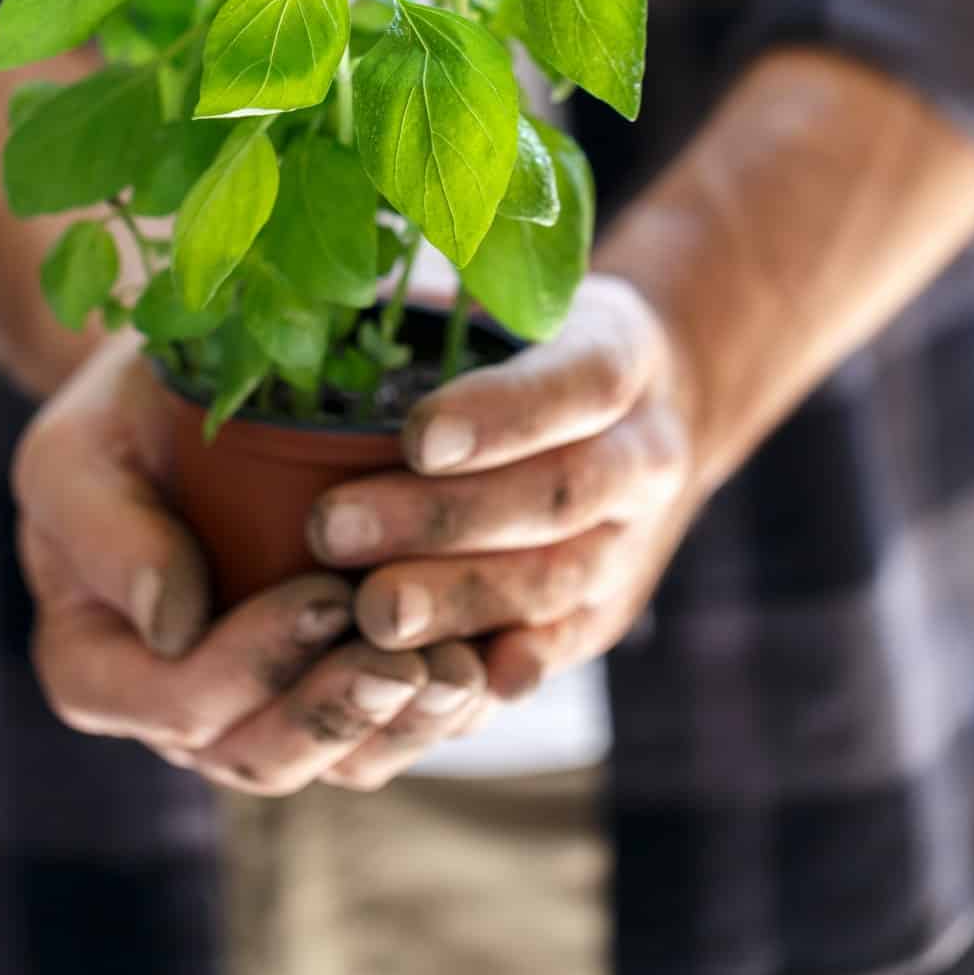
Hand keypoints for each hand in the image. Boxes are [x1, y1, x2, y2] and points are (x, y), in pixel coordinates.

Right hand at [13, 335, 488, 794]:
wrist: (179, 400)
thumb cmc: (117, 420)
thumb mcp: (78, 454)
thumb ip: (109, 533)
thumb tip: (174, 625)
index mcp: (93, 668)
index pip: (176, 701)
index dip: (254, 663)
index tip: (326, 596)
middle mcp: (170, 715)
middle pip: (257, 753)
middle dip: (338, 710)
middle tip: (408, 658)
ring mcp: (252, 713)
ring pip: (330, 761)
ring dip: (398, 726)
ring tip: (459, 671)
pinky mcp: (323, 693)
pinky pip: (380, 734)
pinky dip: (433, 712)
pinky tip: (485, 666)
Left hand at [307, 276, 700, 703]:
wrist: (652, 414)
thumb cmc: (537, 342)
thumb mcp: (518, 293)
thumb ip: (442, 300)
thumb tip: (321, 289)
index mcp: (621, 357)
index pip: (575, 384)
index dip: (501, 415)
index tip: (416, 435)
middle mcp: (644, 455)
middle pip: (558, 496)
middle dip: (443, 520)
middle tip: (333, 529)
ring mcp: (632, 544)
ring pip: (556, 581)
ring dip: (457, 601)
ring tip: (366, 612)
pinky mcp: (606, 614)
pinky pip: (558, 648)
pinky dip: (501, 673)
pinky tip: (444, 685)